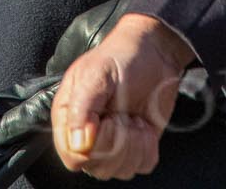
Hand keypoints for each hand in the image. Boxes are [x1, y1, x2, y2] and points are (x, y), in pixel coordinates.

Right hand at [50, 14, 193, 179]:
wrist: (156, 53)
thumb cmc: (122, 57)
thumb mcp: (97, 73)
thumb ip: (83, 107)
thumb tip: (79, 145)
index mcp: (69, 118)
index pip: (71, 156)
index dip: (93, 147)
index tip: (108, 120)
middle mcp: (88, 136)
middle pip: (97, 168)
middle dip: (118, 142)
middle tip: (123, 114)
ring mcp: (113, 145)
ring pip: (120, 171)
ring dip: (135, 144)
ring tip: (133, 118)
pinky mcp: (137, 148)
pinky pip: (142, 166)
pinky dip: (149, 148)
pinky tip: (144, 126)